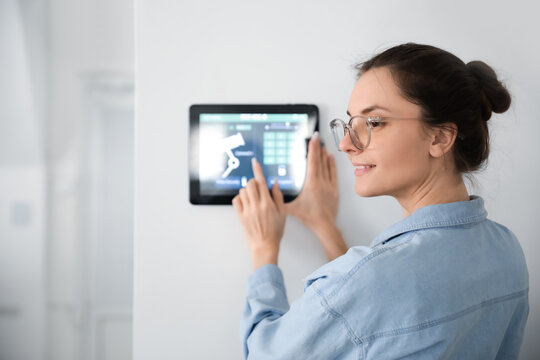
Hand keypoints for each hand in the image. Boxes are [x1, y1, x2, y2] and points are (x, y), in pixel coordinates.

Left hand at [233, 158, 286, 269]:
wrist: (264, 245)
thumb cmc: (275, 231)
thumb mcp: (282, 213)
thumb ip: (278, 196)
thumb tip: (274, 182)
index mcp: (268, 204)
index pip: (261, 182)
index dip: (257, 170)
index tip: (254, 162)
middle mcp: (256, 206)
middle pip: (250, 184)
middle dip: (254, 182)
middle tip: (258, 188)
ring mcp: (247, 211)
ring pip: (242, 191)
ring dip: (247, 190)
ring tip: (253, 197)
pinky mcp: (241, 216)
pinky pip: (236, 200)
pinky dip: (240, 198)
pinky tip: (246, 202)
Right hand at [286, 132, 346, 259]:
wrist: (325, 225)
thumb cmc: (310, 217)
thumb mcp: (292, 209)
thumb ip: (280, 201)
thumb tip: (269, 194)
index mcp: (311, 184)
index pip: (312, 162)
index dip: (312, 149)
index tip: (313, 140)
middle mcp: (321, 182)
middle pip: (319, 161)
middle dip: (318, 147)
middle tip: (317, 137)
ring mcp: (329, 185)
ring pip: (327, 166)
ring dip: (324, 154)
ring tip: (322, 144)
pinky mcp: (334, 190)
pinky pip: (333, 173)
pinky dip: (332, 164)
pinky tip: (331, 158)